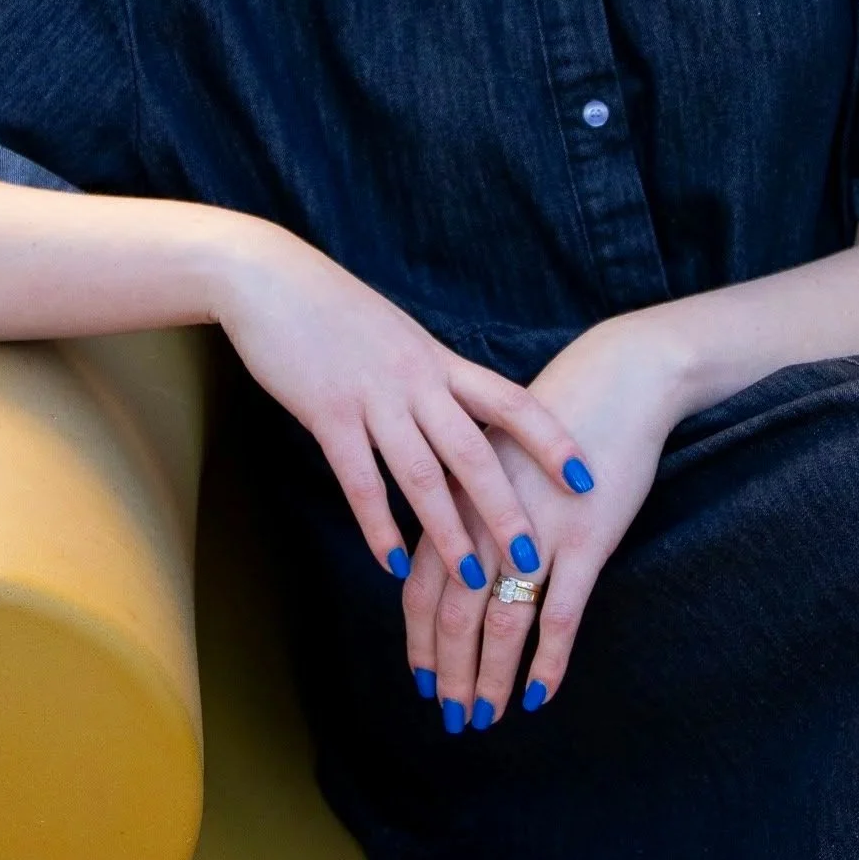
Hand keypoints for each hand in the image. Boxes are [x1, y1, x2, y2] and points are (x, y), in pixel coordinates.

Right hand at [208, 212, 595, 589]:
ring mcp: (372, 396)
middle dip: (507, 509)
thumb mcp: (398, 336)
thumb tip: (458, 413)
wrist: (272, 278)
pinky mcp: (327, 412)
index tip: (585, 478)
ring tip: (473, 581)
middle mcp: (415, 379)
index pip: (509, 401)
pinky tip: (393, 563)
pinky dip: (378, 525)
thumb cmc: (335, 309)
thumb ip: (429, 375)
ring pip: (421, 473)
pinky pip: (360, 479)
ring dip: (449, 532)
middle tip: (534, 562)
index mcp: (437, 360)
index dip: (550, 441)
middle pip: (474, 450)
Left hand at [401, 307, 687, 729]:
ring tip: (486, 717)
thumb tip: (452, 563)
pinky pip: (560, 618)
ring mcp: (537, 532)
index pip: (420, 583)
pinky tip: (539, 696)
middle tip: (452, 716)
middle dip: (449, 672)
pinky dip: (548, 664)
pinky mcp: (586, 541)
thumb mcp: (493, 455)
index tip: (420, 678)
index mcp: (459, 496)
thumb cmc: (552, 420)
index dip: (417, 639)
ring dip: (490, 679)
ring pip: (502, 624)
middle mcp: (487, 518)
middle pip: (453, 613)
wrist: (615, 382)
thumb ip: (466, 504)